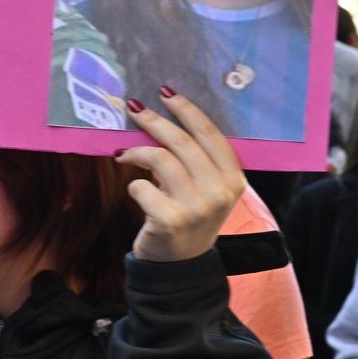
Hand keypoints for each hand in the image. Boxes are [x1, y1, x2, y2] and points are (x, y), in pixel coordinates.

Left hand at [116, 89, 245, 262]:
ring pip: (160, 159)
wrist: (180, 265)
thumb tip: (163, 117)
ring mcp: (196, 208)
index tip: (166, 93)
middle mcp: (220, 193)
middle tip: (135, 108)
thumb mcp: (205, 189)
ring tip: (124, 154)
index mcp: (233, 180)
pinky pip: (140, 187)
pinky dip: (133, 184)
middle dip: (154, 120)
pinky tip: (135, 190)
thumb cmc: (189, 217)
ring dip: (136, 152)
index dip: (187, 110)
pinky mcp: (170, 220)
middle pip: (183, 142)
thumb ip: (196, 160)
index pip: (211, 135)